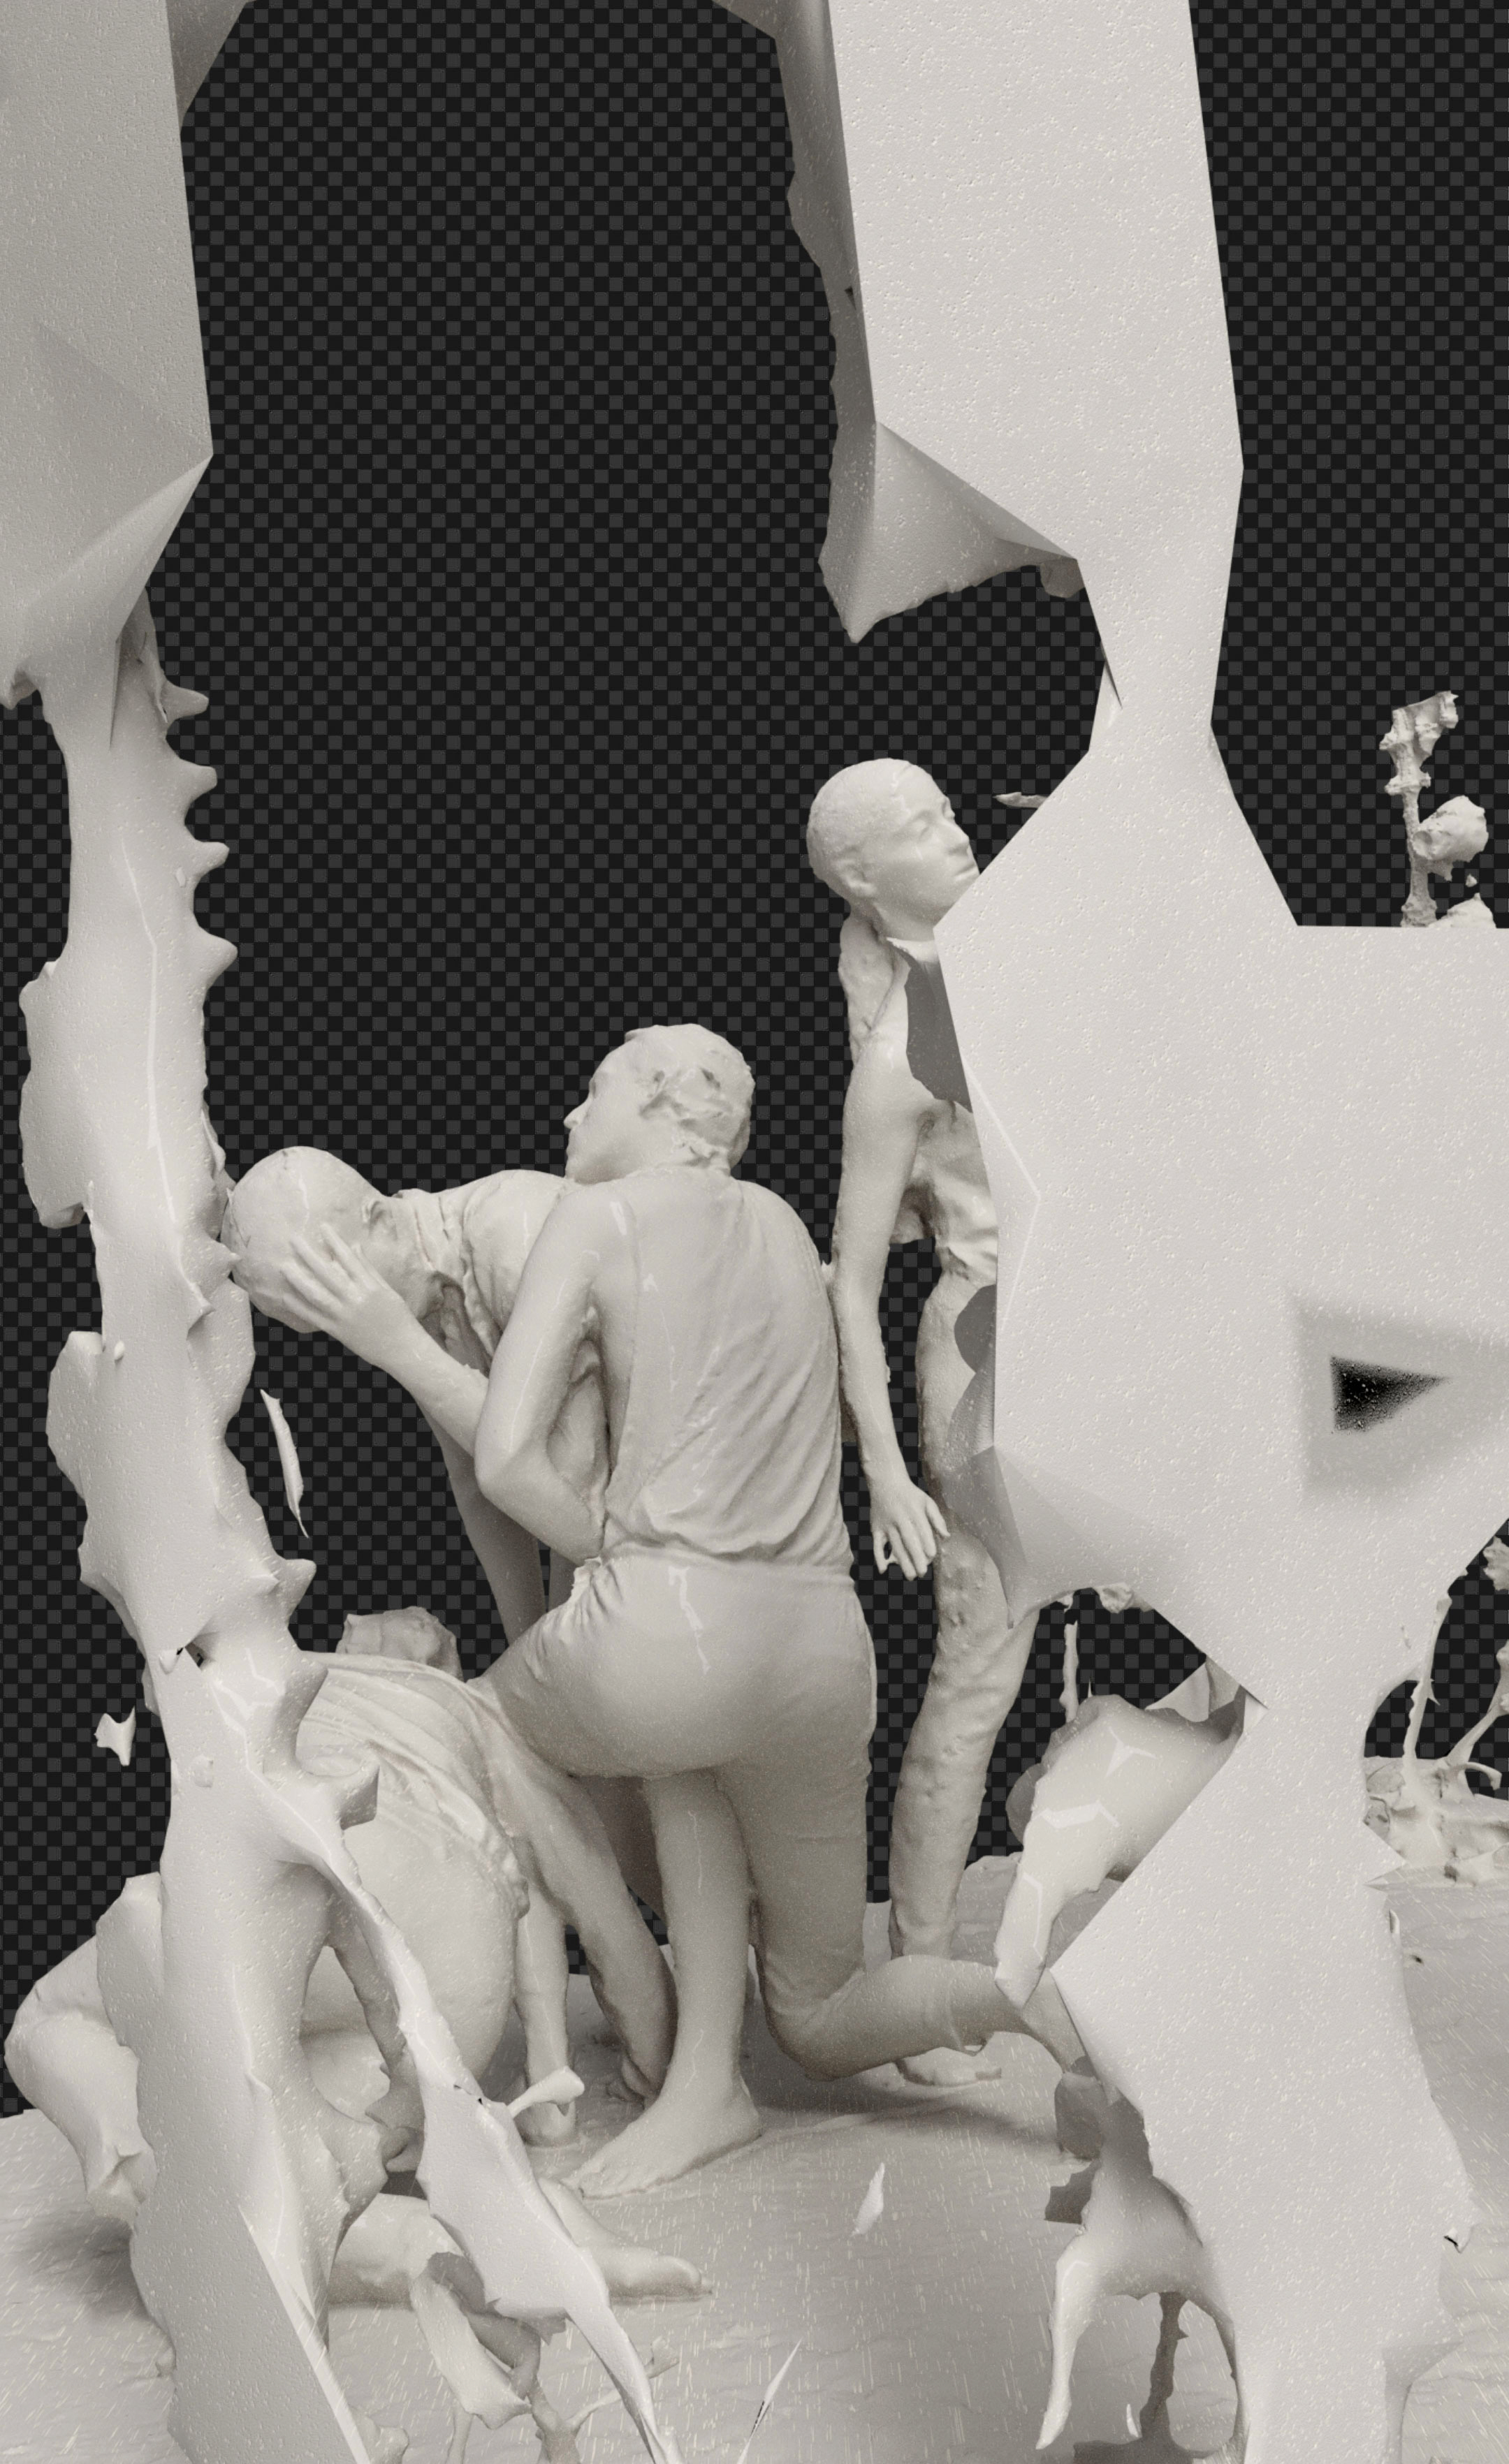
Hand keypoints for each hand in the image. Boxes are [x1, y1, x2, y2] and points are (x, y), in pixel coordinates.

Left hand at [283, 1230, 419, 1369]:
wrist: (403, 1349)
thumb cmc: (399, 1318)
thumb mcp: (387, 1290)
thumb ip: (368, 1269)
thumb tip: (354, 1247)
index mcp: (370, 1286)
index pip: (348, 1259)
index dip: (334, 1241)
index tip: (322, 1227)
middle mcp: (355, 1298)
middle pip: (327, 1273)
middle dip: (309, 1255)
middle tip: (294, 1240)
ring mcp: (344, 1316)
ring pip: (317, 1294)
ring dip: (299, 1280)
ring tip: (284, 1266)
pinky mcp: (337, 1331)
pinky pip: (315, 1317)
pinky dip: (299, 1307)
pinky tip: (285, 1297)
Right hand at [867, 1470, 948, 1578]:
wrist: (886, 1482)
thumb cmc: (910, 1495)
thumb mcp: (927, 1502)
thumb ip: (937, 1519)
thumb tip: (946, 1536)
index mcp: (914, 1511)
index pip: (922, 1530)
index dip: (927, 1543)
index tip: (932, 1556)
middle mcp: (900, 1518)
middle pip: (908, 1541)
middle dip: (915, 1558)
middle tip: (922, 1573)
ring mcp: (886, 1524)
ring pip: (895, 1545)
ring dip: (901, 1562)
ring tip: (911, 1576)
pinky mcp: (876, 1528)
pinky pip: (876, 1544)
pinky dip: (878, 1557)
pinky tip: (883, 1570)